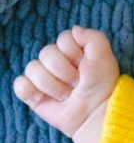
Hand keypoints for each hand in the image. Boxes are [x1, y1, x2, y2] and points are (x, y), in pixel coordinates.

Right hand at [13, 26, 118, 142]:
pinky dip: (31, 91)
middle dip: (65, 71)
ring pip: (33, 69)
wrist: (95, 112)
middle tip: (78, 83)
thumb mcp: (105, 57)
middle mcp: (56, 61)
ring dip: (54, 85)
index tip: (86, 66)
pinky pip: (20, 84)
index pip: (63, 39)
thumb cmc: (101, 85)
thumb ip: (93, 37)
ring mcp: (42, 76)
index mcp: (73, 50)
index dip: (75, 53)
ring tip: (67, 94)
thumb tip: (75, 30)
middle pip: (47, 52)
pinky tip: (45, 98)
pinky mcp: (32, 93)